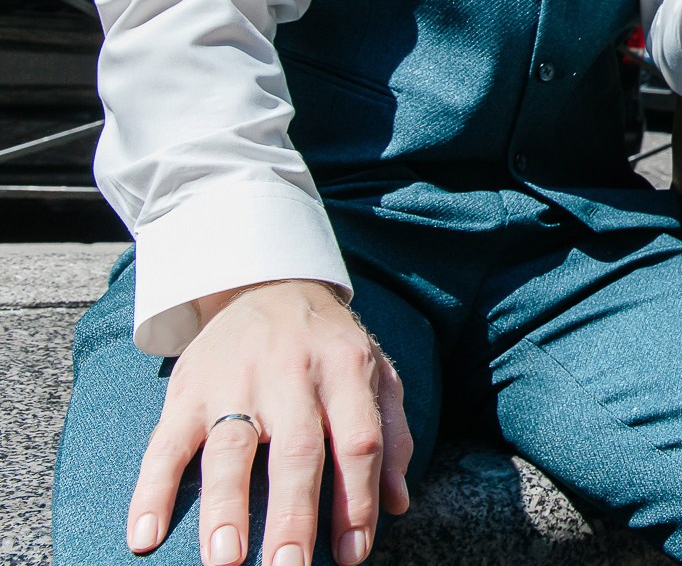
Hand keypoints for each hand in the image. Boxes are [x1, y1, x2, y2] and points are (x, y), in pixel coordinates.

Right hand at [127, 279, 412, 565]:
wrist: (268, 285)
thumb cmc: (330, 345)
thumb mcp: (376, 373)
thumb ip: (390, 436)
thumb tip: (396, 505)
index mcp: (346, 370)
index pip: (357, 442)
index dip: (356, 501)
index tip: (351, 555)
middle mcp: (292, 374)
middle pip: (296, 451)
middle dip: (293, 515)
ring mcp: (235, 382)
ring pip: (230, 449)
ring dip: (225, 508)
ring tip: (225, 560)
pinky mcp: (187, 390)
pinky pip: (165, 444)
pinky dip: (152, 490)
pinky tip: (145, 534)